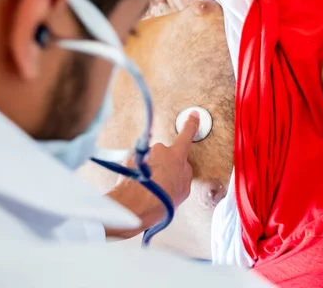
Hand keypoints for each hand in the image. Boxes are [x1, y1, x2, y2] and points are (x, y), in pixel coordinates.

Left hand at [105, 111, 199, 238]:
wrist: (136, 207)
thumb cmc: (160, 200)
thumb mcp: (184, 189)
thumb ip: (185, 173)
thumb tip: (181, 168)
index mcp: (176, 155)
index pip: (186, 136)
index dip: (191, 125)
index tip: (193, 115)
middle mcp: (159, 150)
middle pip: (165, 154)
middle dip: (165, 165)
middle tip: (165, 182)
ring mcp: (144, 155)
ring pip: (151, 161)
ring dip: (152, 171)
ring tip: (151, 188)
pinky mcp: (129, 161)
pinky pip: (139, 166)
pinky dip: (140, 175)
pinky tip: (141, 188)